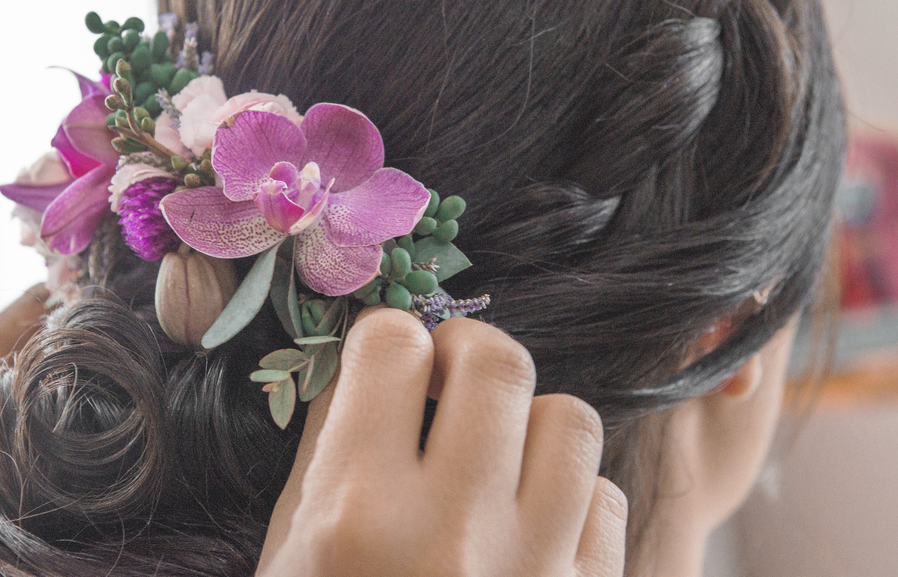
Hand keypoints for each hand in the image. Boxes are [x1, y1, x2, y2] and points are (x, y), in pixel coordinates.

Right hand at [258, 305, 627, 576]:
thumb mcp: (292, 554)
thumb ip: (333, 450)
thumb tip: (381, 363)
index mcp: (356, 517)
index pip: (392, 349)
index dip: (386, 343)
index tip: (387, 361)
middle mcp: (455, 537)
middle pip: (497, 361)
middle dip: (467, 353)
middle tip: (447, 380)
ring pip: (570, 420)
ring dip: (528, 424)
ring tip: (495, 458)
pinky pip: (605, 501)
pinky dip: (569, 499)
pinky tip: (528, 528)